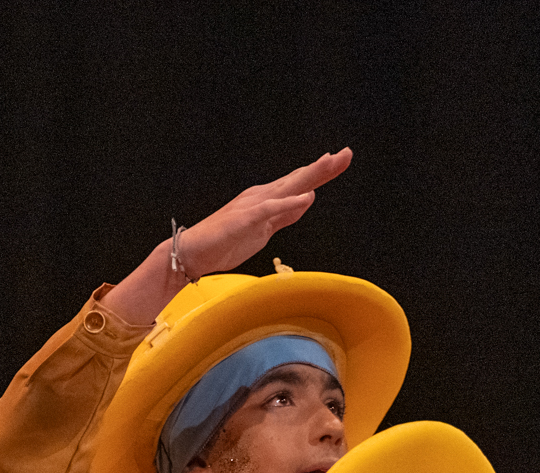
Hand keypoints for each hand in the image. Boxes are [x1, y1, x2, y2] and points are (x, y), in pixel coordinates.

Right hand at [106, 150, 352, 324]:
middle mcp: (262, 196)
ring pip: (288, 187)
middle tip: (346, 154)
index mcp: (267, 199)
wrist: (193, 252)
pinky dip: (290, 203)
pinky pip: (271, 210)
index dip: (320, 172)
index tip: (340, 160)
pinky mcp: (245, 219)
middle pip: (298, 180)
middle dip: (323, 168)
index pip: (299, 184)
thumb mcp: (264, 230)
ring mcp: (254, 206)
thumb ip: (285, 215)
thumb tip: (306, 200)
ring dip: (310, 175)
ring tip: (331, 163)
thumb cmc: (225, 242)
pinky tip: (306, 197)